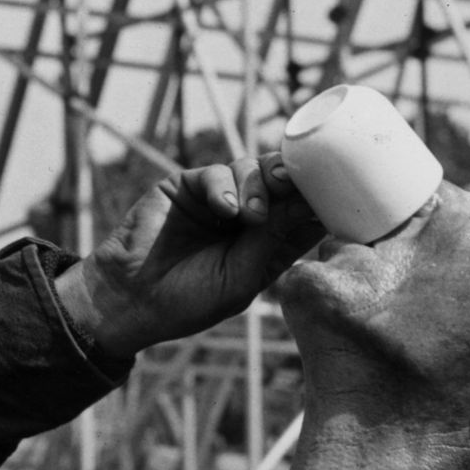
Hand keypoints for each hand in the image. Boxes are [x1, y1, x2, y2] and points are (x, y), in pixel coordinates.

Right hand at [54, 154, 322, 359]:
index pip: (305, 211)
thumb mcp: (240, 280)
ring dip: (258, 185)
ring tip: (252, 214)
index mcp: (270, 242)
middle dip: (293, 178)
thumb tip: (306, 205)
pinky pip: (215, 172)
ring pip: (252, 169)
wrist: (131, 299)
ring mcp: (218, 197)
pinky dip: (223, 186)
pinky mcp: (188, 186)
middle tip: (293, 186)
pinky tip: (224, 208)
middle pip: (283, 181)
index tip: (337, 192)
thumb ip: (270, 242)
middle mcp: (248, 214)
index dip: (321, 197)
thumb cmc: (188, 301)